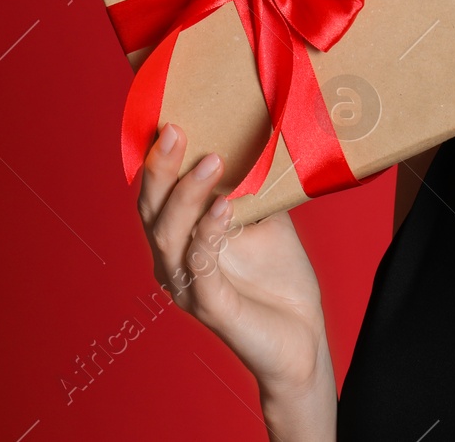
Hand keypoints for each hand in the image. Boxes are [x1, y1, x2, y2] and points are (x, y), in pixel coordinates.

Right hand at [137, 123, 334, 398]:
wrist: (303, 336)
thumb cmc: (279, 279)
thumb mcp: (266, 219)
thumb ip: (253, 185)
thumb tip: (262, 132)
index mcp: (180, 240)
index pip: (155, 195)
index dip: (154, 160)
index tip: (166, 118)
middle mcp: (173, 263)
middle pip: (151, 211)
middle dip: (160, 168)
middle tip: (175, 129)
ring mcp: (188, 287)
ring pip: (168, 236)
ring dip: (187, 195)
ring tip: (211, 160)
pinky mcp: (211, 308)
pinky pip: (200, 267)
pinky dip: (209, 234)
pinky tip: (225, 208)